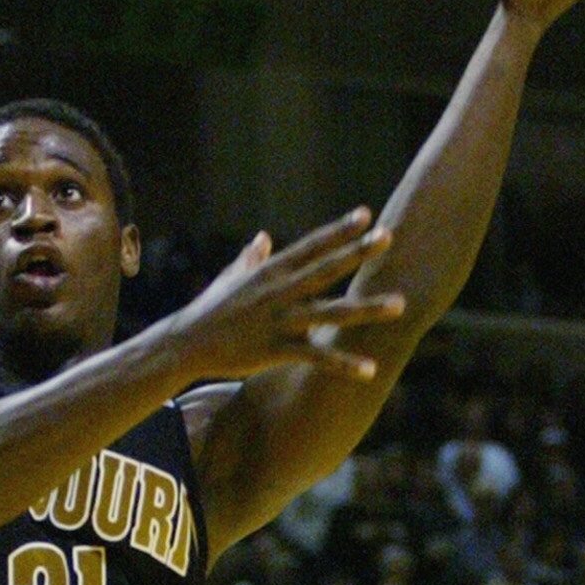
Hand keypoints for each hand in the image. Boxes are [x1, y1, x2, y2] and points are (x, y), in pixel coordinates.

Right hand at [168, 207, 406, 385]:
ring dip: (366, 308)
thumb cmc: (208, 311)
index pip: (311, 245)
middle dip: (357, 252)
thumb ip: (250, 257)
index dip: (338, 230)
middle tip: (388, 236)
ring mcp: (279, 319)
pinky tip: (370, 369)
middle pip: (326, 268)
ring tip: (400, 304)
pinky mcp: (275, 349)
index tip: (364, 215)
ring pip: (330, 312)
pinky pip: (316, 357)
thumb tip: (262, 237)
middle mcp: (279, 291)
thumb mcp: (230, 278)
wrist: (184, 344)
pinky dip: (344, 364)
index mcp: (270, 272)